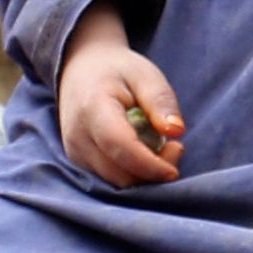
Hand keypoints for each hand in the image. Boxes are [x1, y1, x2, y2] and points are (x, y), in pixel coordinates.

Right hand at [57, 1, 183, 187]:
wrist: (80, 70)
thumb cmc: (117, 71)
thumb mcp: (145, 75)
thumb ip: (160, 101)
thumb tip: (177, 131)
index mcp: (93, 109)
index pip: (120, 146)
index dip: (151, 163)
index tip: (177, 160)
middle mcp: (78, 137)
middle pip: (119, 174)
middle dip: (153, 171)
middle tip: (176, 147)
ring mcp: (75, 153)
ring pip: (116, 182)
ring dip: (145, 175)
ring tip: (161, 147)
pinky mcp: (79, 162)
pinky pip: (110, 179)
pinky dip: (133, 173)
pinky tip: (145, 153)